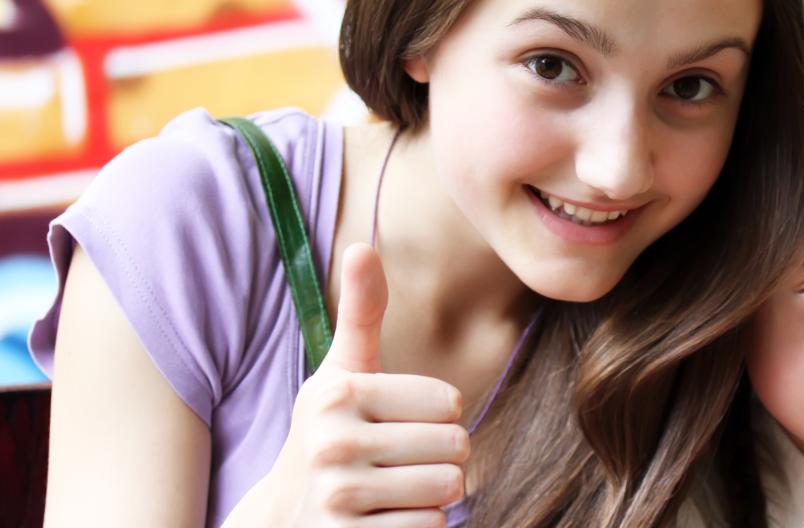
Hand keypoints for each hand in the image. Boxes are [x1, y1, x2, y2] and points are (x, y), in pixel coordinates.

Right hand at [229, 244, 466, 526]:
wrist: (283, 515)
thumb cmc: (330, 430)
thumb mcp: (342, 371)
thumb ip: (361, 311)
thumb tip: (362, 245)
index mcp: (338, 394)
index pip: (450, 403)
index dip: (440, 415)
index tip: (403, 420)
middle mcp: (333, 444)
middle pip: (455, 446)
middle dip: (443, 455)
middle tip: (404, 458)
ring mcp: (339, 498)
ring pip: (447, 489)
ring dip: (435, 491)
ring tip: (398, 486)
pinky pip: (431, 526)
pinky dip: (421, 523)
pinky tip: (387, 517)